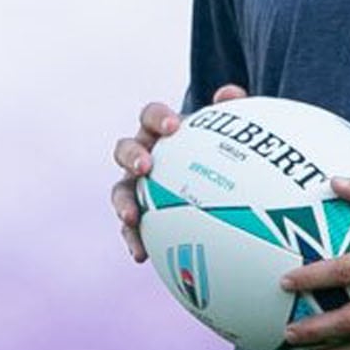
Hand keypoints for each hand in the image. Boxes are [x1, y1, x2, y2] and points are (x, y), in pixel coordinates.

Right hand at [112, 85, 246, 263]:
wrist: (206, 180)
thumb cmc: (215, 153)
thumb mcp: (225, 134)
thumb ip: (228, 114)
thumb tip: (230, 93)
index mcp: (159, 130)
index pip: (151, 116)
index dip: (158, 118)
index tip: (174, 126)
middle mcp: (141, 155)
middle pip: (125, 150)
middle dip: (131, 157)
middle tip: (146, 167)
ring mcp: (135, 186)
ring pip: (119, 191)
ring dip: (122, 203)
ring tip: (131, 217)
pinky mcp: (136, 214)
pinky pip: (130, 228)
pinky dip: (133, 240)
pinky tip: (141, 256)